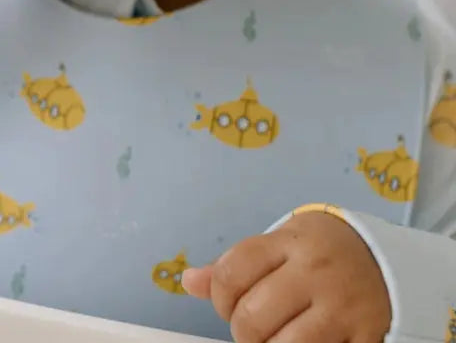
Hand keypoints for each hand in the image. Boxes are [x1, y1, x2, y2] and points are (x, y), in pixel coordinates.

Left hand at [181, 211, 390, 342]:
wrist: (386, 258)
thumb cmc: (320, 250)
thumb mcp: (278, 242)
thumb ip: (235, 264)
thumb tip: (188, 282)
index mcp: (289, 242)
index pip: (232, 273)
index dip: (218, 297)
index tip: (227, 303)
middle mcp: (314, 272)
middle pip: (253, 316)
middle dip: (242, 331)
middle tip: (251, 329)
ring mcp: (342, 308)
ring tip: (273, 340)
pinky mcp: (366, 339)